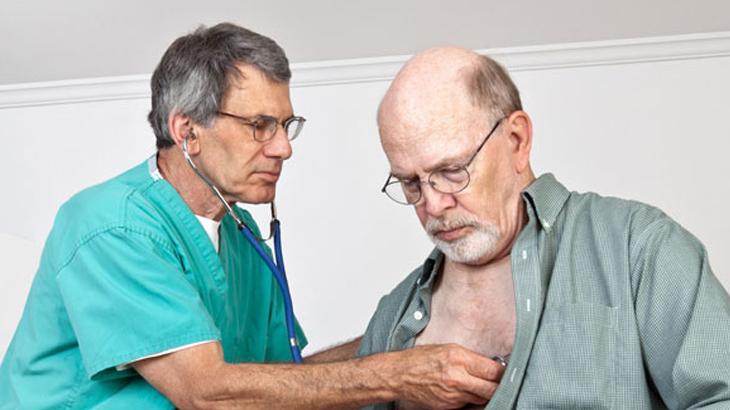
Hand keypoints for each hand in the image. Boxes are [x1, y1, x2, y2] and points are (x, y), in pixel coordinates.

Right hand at [388, 343, 504, 409]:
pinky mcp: (449, 405)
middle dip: (500, 386)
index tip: (507, 371)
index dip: (504, 372)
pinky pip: (469, 404)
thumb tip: (490, 365)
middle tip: (502, 382)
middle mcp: (457, 377)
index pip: (492, 370)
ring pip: (483, 398)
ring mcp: (453, 394)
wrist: (400, 375)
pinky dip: (473, 399)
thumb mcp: (448, 349)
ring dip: (487, 393)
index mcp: (458, 358)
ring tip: (486, 386)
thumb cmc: (421, 359)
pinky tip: (470, 392)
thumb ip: (470, 358)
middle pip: (492, 388)